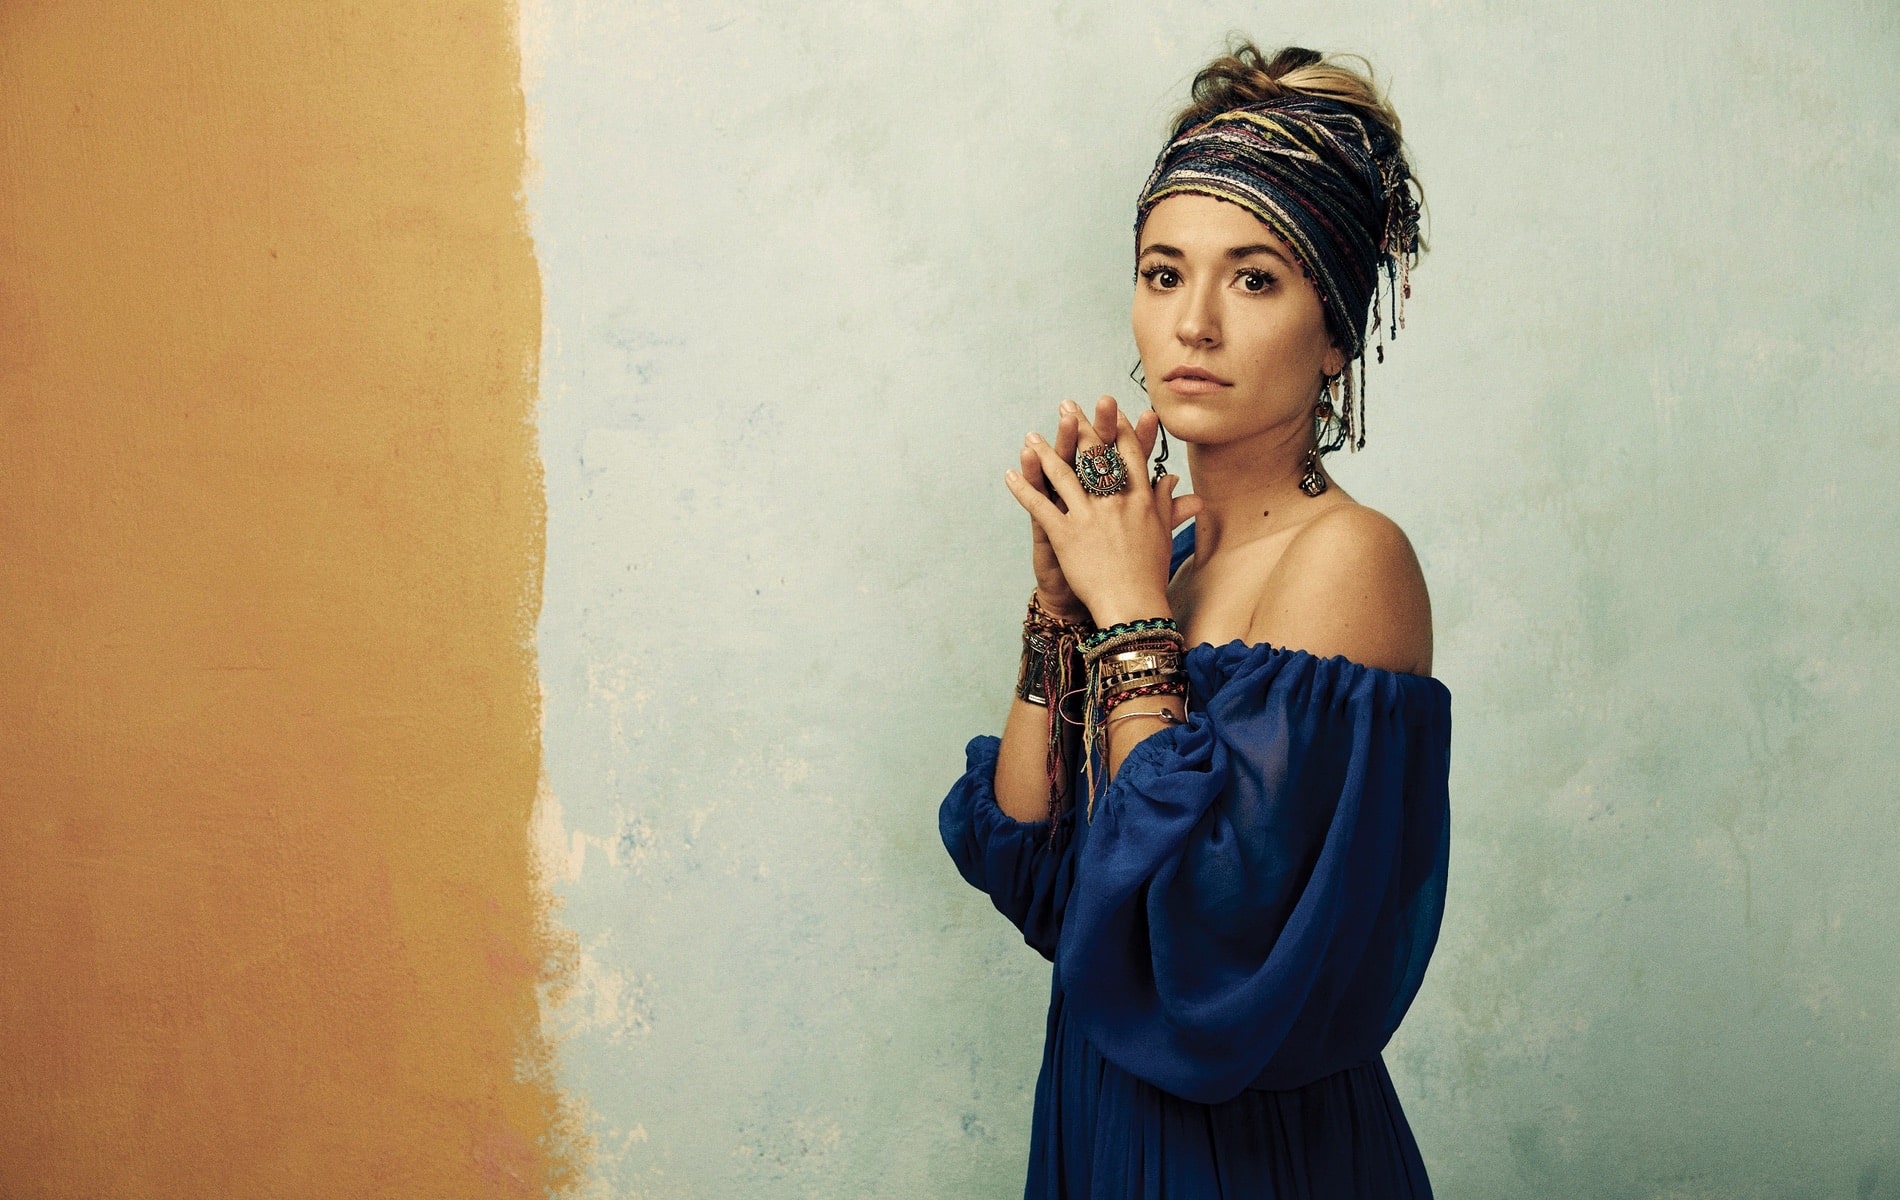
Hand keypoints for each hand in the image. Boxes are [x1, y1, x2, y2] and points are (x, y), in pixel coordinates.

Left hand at [1006, 395, 1202, 625]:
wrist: (1133, 606)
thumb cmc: (1150, 574)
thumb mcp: (1162, 534)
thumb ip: (1166, 502)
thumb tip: (1171, 478)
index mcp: (1141, 499)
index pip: (1129, 454)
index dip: (1119, 429)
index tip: (1111, 411)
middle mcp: (1115, 502)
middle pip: (1095, 455)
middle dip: (1080, 427)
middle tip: (1066, 406)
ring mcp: (1089, 517)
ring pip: (1063, 474)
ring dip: (1045, 452)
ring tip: (1031, 436)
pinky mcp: (1066, 534)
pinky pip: (1040, 505)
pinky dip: (1023, 488)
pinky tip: (1010, 474)